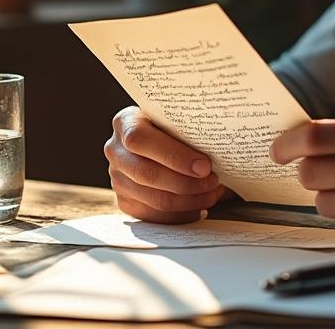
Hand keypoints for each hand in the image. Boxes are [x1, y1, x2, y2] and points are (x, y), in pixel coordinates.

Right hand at [105, 106, 230, 222]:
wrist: (158, 140)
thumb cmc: (173, 127)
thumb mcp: (176, 119)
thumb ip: (186, 129)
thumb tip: (220, 147)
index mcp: (125, 122)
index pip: (140, 139)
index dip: (173, 155)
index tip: (204, 166)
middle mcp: (115, 151)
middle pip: (146, 174)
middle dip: (185, 182)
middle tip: (212, 182)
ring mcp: (117, 178)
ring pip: (153, 198)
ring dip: (188, 200)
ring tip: (210, 194)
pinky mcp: (125, 200)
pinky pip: (153, 216)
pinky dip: (180, 214)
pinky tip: (198, 206)